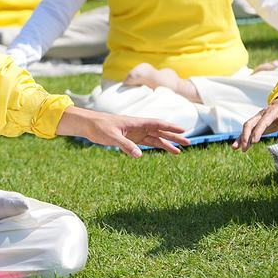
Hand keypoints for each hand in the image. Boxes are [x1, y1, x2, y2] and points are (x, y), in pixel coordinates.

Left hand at [57, 106, 188, 156]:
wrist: (89, 125)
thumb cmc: (100, 127)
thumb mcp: (112, 137)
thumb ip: (125, 145)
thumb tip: (139, 155)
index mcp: (136, 122)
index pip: (157, 124)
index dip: (170, 127)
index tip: (183, 130)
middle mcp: (138, 127)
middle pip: (160, 132)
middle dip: (174, 137)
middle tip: (188, 143)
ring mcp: (135, 133)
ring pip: (155, 139)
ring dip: (167, 144)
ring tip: (179, 151)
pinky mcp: (130, 139)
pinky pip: (146, 143)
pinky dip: (155, 146)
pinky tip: (163, 151)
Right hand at [233, 95, 277, 151]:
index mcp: (271, 112)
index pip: (262, 122)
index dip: (257, 132)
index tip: (254, 142)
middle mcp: (260, 115)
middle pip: (249, 124)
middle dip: (245, 135)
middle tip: (245, 147)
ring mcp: (256, 119)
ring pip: (246, 127)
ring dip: (241, 137)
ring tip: (236, 148)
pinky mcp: (255, 123)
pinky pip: (247, 131)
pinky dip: (242, 138)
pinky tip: (238, 146)